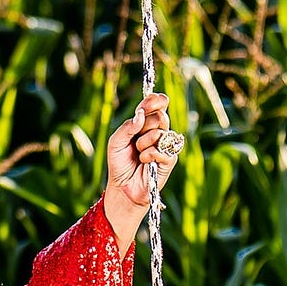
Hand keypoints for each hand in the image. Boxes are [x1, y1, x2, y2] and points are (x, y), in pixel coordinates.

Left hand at [103, 93, 179, 250]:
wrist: (122, 186)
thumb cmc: (119, 163)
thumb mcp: (116, 142)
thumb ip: (127, 127)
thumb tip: (140, 114)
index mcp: (145, 124)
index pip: (156, 106)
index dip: (156, 101)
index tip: (154, 99)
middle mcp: (158, 132)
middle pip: (160, 116)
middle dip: (145, 126)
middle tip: (136, 139)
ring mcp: (165, 145)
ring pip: (160, 132)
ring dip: (144, 143)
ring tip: (138, 153)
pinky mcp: (170, 160)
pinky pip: (162, 149)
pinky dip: (149, 155)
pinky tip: (144, 162)